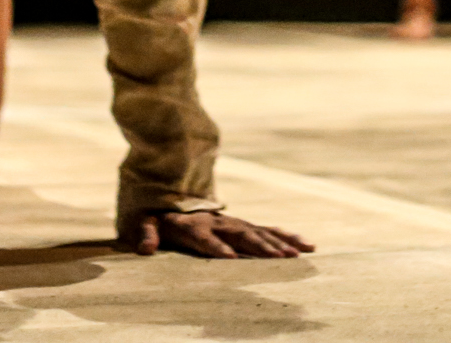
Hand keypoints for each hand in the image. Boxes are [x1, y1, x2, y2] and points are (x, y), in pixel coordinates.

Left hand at [122, 210, 314, 258]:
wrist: (175, 192)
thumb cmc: (158, 214)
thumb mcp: (145, 220)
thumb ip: (146, 233)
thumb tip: (145, 249)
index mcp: (193, 224)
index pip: (205, 238)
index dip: (217, 247)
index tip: (231, 258)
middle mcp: (218, 222)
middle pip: (241, 234)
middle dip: (260, 247)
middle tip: (279, 259)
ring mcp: (234, 221)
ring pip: (259, 232)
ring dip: (279, 243)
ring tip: (297, 255)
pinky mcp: (244, 224)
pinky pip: (269, 229)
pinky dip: (287, 236)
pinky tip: (306, 245)